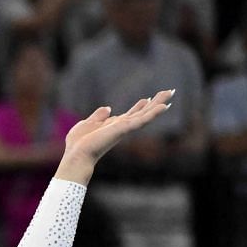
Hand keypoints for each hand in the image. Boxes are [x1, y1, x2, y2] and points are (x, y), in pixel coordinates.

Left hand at [58, 90, 172, 175]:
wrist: (76, 155)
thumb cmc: (78, 144)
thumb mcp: (87, 124)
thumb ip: (98, 116)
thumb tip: (108, 108)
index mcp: (113, 126)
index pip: (130, 115)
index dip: (139, 107)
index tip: (147, 99)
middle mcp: (121, 127)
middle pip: (142, 113)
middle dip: (154, 103)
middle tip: (168, 92)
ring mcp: (124, 128)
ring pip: (146, 114)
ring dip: (158, 104)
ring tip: (170, 93)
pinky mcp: (124, 129)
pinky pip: (142, 120)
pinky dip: (154, 113)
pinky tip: (164, 106)